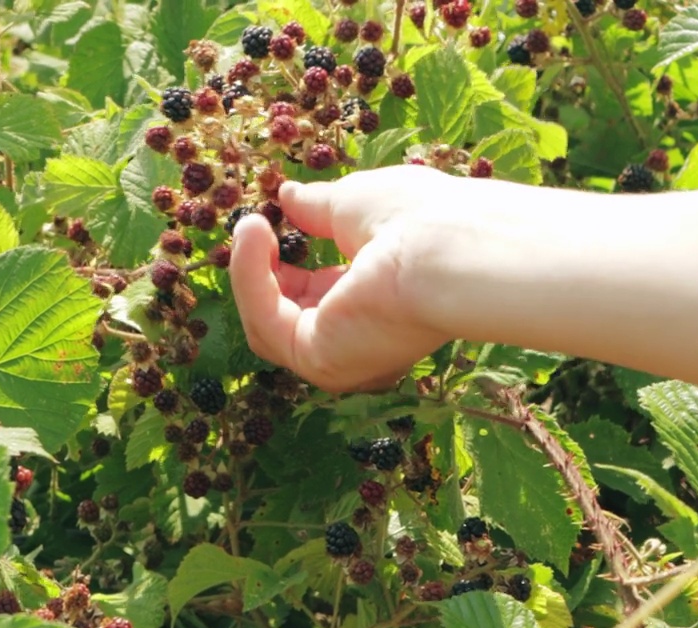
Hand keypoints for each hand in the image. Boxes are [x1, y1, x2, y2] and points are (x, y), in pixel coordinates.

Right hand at [228, 165, 460, 393]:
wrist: (448, 248)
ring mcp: (339, 355)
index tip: (268, 224)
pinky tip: (255, 232)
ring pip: (267, 324)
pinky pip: (266, 322)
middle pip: (285, 318)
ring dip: (249, 270)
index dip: (283, 264)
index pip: (316, 295)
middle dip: (261, 271)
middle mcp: (360, 336)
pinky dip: (250, 278)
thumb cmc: (420, 218)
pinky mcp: (321, 361)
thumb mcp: (354, 204)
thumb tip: (287, 195)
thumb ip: (318, 207)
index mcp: (376, 299)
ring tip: (251, 224)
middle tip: (253, 224)